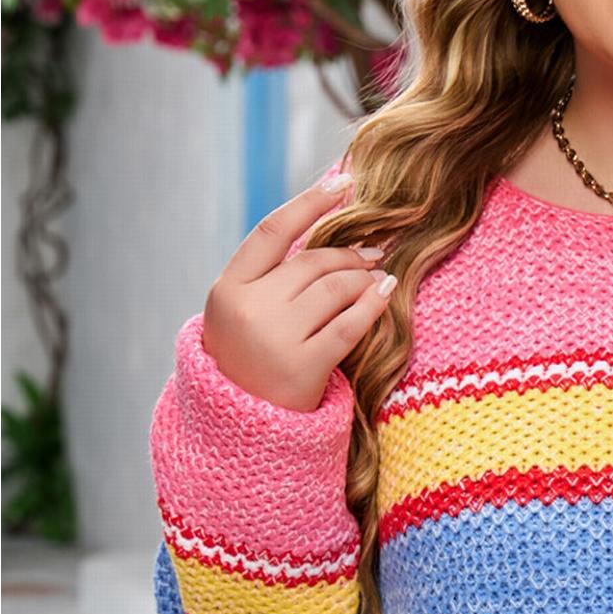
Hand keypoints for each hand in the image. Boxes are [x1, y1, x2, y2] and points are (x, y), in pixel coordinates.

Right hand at [202, 174, 392, 412]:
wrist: (240, 431)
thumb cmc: (247, 363)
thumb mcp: (240, 315)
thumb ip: (270, 277)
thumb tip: (324, 227)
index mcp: (227, 290)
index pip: (274, 231)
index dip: (310, 202)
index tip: (342, 182)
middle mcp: (248, 310)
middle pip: (311, 262)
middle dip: (348, 253)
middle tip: (373, 252)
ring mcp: (275, 339)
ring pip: (334, 288)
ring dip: (363, 277)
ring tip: (378, 275)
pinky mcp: (303, 368)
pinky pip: (349, 325)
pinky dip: (372, 304)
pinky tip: (385, 291)